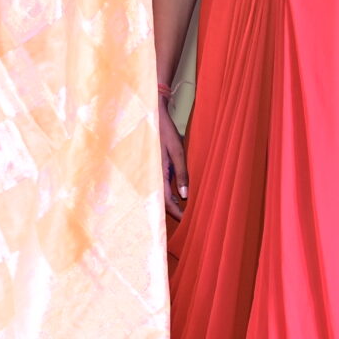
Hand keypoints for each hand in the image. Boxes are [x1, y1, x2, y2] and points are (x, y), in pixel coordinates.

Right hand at [159, 102, 189, 219]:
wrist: (149, 116)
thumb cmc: (164, 132)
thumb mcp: (177, 150)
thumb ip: (181, 172)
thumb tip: (184, 195)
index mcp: (158, 174)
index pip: (167, 202)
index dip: (177, 214)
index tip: (188, 222)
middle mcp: (151, 176)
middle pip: (162, 201)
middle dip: (174, 211)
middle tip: (188, 218)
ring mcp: (149, 172)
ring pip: (159, 194)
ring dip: (171, 202)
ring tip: (185, 208)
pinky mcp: (150, 168)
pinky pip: (158, 185)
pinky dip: (167, 192)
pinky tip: (176, 193)